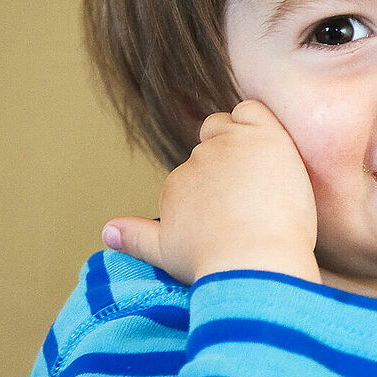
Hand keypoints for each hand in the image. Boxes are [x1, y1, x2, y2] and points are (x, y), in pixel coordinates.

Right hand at [102, 101, 320, 285]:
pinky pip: (252, 111)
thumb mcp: (165, 254)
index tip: (229, 210)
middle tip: (255, 200)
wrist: (251, 263)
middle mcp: (198, 161)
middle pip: (212, 150)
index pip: (193, 174)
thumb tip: (107, 231)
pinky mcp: (261, 137)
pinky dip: (258, 121)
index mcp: (178, 185)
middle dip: (231, 170)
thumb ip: (136, 238)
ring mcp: (229, 145)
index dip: (213, 191)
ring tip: (266, 182)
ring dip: (246, 148)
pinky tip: (269, 147)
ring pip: (230, 129)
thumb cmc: (215, 265)